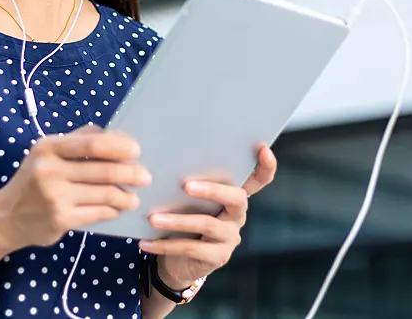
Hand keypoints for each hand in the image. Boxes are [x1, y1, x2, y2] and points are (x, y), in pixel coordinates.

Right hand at [0, 126, 151, 248]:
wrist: (6, 217)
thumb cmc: (34, 180)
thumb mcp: (47, 153)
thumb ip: (78, 141)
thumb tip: (118, 137)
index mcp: (48, 147)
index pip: (92, 143)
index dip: (119, 146)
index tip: (136, 150)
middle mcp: (50, 170)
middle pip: (103, 170)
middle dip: (131, 173)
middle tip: (145, 177)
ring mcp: (55, 196)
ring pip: (105, 193)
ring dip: (125, 196)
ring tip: (133, 198)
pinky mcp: (61, 219)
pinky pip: (98, 213)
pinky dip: (112, 210)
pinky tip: (117, 209)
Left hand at [139, 144, 277, 288]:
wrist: (179, 261)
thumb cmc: (183, 218)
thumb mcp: (187, 200)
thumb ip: (187, 182)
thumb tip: (161, 158)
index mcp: (234, 197)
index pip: (259, 181)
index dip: (266, 167)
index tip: (263, 149)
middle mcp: (237, 215)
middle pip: (236, 198)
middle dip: (212, 190)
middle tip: (186, 185)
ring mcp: (230, 237)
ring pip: (208, 224)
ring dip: (178, 220)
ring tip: (153, 218)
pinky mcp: (217, 257)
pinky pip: (190, 249)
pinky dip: (165, 245)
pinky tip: (145, 242)